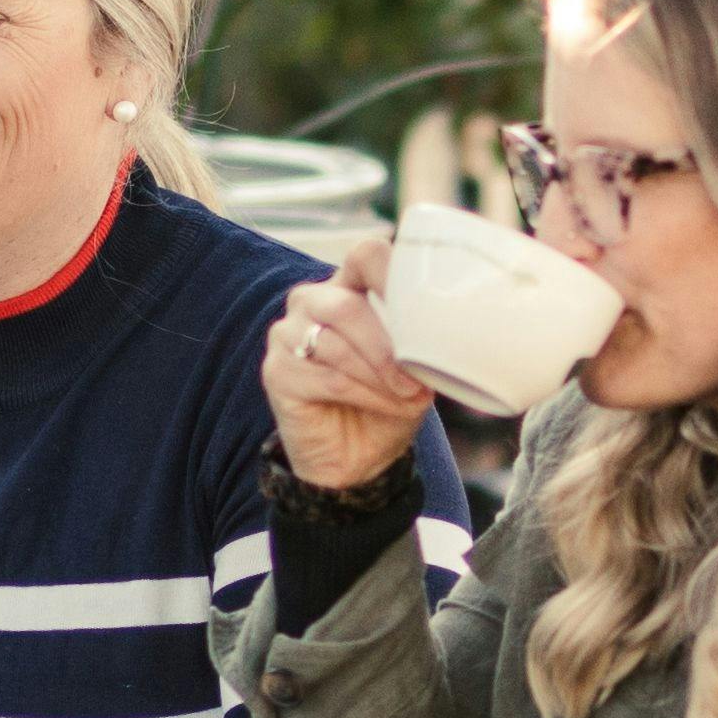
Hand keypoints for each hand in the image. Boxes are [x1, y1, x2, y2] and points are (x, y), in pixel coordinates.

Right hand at [267, 247, 436, 491]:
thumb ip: (421, 345)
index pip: (366, 257)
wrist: (358, 460)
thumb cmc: (388, 404)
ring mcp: (288, 334)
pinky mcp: (277, 371)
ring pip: (336, 345)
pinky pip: (327, 377)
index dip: (392, 273)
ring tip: (404, 397)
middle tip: (414, 380)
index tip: (422, 305)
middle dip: (386, 348)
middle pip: (347, 306)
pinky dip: (363, 394)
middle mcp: (313, 302)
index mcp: (349, 288)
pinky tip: (382, 406)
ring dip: (378, 377)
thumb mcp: (416, 370)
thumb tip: (441, 337)